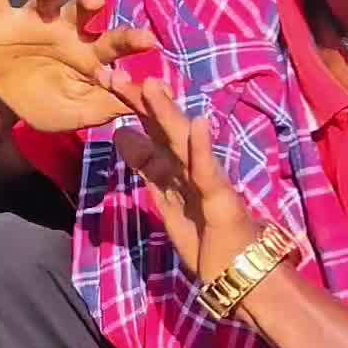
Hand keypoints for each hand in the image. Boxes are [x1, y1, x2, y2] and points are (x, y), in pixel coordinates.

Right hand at [0, 0, 154, 133]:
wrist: (1, 100)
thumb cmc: (45, 101)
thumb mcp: (71, 114)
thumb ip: (99, 110)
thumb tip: (132, 107)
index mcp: (88, 51)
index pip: (114, 42)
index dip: (129, 41)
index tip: (147, 40)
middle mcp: (65, 28)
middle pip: (83, 10)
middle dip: (90, 1)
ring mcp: (33, 19)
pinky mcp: (1, 17)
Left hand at [113, 77, 254, 283]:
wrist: (242, 274)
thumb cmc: (208, 238)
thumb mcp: (167, 200)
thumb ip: (148, 168)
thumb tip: (120, 134)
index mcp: (177, 169)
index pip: (151, 131)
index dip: (131, 107)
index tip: (105, 80)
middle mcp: (191, 168)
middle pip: (163, 129)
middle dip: (140, 102)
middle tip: (113, 73)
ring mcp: (208, 181)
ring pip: (184, 145)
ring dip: (168, 115)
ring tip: (151, 85)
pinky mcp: (222, 201)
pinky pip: (210, 174)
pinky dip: (203, 150)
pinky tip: (199, 125)